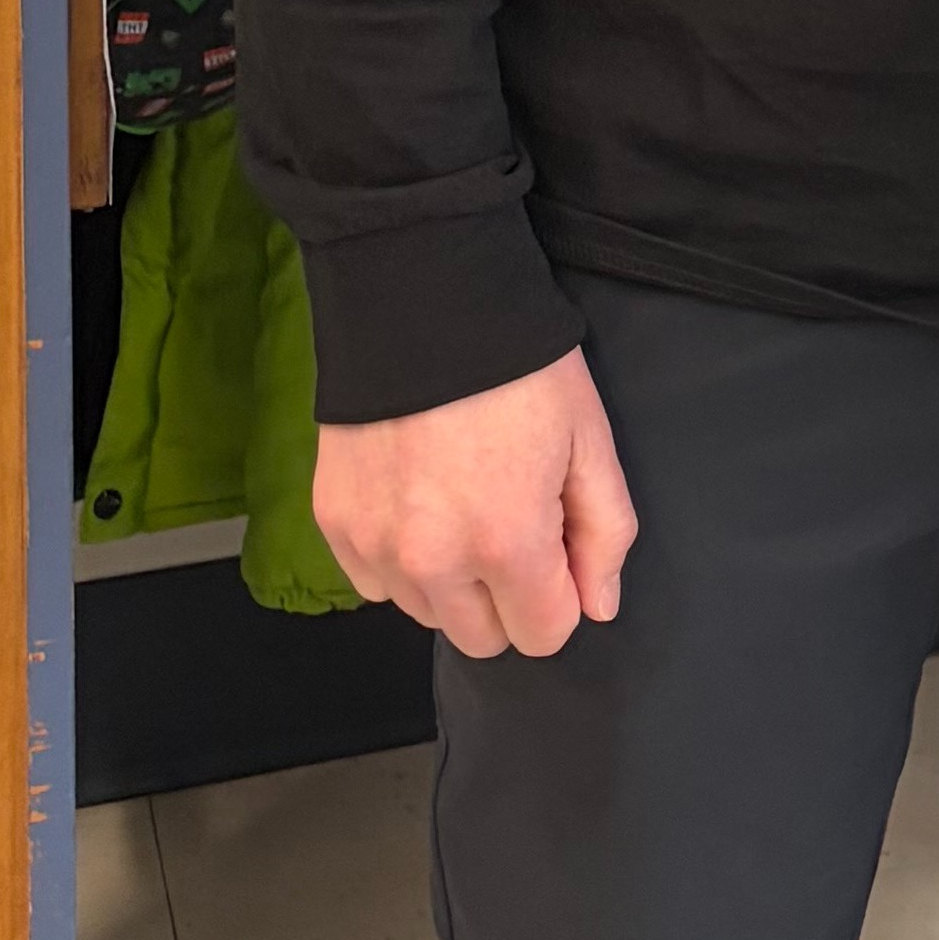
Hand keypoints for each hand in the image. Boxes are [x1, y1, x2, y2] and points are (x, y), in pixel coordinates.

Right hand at [312, 348, 637, 661]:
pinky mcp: (333, 524)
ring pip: (426, 613)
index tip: (554, 537)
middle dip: (507, 595)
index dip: (560, 590)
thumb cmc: (520, 367)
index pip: (543, 634)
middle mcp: (431, 563)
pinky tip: (417, 498)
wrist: (421, 301)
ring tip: (460, 501)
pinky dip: (399, 558)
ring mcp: (374, 547)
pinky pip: (374, 583)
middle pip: (482, 638)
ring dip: (450, 581)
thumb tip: (598, 607)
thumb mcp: (589, 440)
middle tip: (510, 517)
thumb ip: (605, 534)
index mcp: (506, 544)